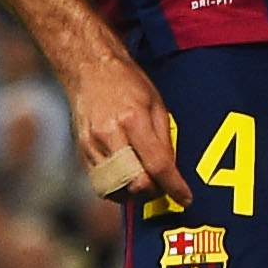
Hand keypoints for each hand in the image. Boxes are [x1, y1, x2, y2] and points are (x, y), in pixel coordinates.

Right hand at [67, 49, 188, 208]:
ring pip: (117, 189)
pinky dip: (118, 187)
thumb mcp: (157, 104)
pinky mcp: (81, 152)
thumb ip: (164, 139)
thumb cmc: (127, 83)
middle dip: (154, 191)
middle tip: (163, 184)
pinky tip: (127, 174)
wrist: (90, 69)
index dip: (174, 186)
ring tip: (145, 179)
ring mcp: (91, 146)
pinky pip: (101, 184)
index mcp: (132, 120)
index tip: (186, 198)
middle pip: (135, 183)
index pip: (157, 164)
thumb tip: (172, 171)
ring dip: (136, 192)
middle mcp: (109, 135)